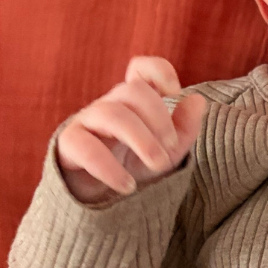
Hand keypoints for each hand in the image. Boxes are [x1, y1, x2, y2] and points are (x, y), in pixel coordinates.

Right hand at [56, 56, 206, 202]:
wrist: (102, 198)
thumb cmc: (135, 165)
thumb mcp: (168, 151)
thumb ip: (185, 128)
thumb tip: (198, 100)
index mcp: (134, 102)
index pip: (140, 69)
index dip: (158, 71)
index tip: (174, 92)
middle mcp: (109, 105)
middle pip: (132, 90)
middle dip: (158, 117)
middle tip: (170, 146)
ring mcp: (87, 122)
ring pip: (111, 114)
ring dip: (141, 139)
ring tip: (158, 165)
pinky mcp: (69, 145)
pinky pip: (84, 146)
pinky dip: (108, 168)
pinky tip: (128, 185)